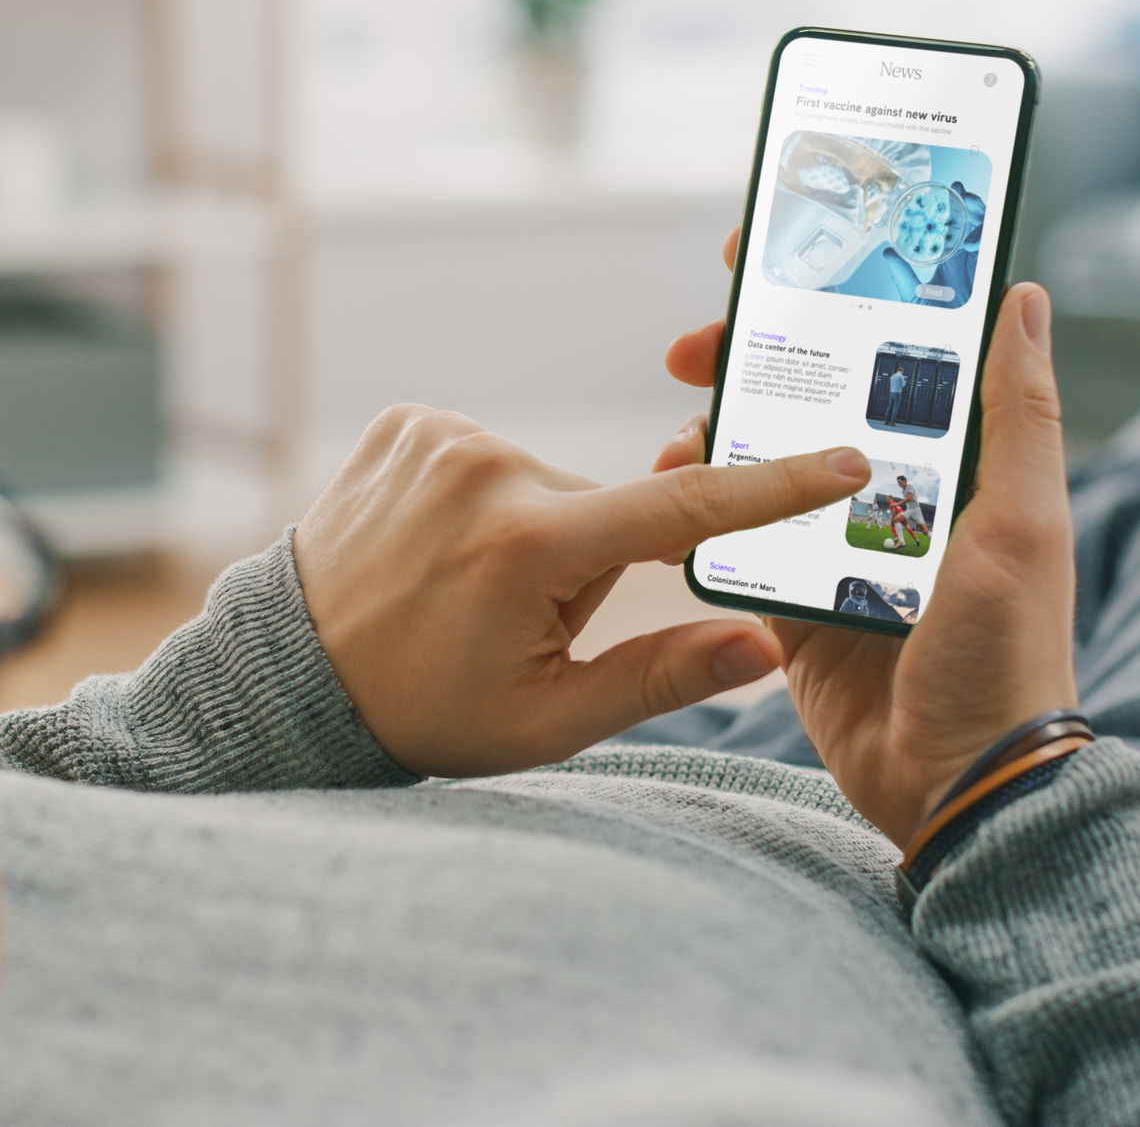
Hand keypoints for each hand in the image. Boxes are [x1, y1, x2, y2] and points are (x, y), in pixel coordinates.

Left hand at [294, 407, 872, 777]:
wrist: (294, 676)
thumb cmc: (424, 711)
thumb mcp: (547, 719)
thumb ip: (661, 678)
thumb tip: (766, 647)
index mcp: (527, 547)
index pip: (682, 510)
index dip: (773, 487)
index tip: (846, 457)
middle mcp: (486, 471)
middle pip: (603, 508)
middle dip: (587, 562)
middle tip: (516, 625)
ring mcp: (439, 436)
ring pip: (548, 482)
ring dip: (534, 531)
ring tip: (465, 588)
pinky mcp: (407, 420)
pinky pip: (490, 455)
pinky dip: (485, 499)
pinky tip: (436, 547)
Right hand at [654, 230, 1077, 845]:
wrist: (958, 785)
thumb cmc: (1009, 655)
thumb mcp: (1023, 524)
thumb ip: (1017, 414)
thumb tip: (1022, 295)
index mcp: (954, 462)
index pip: (889, 353)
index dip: (835, 297)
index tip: (778, 251)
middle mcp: (890, 491)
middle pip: (806, 396)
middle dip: (747, 356)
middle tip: (694, 342)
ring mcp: (833, 545)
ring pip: (757, 459)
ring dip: (711, 431)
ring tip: (677, 423)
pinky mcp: (790, 602)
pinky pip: (732, 539)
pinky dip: (696, 511)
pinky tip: (669, 494)